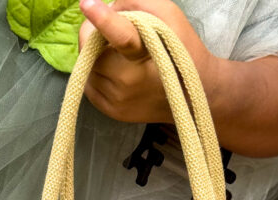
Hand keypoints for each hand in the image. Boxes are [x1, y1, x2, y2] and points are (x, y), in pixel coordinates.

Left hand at [78, 0, 214, 122]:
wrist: (191, 95)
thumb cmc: (180, 47)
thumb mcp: (166, 13)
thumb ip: (134, 3)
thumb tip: (105, 9)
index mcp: (146, 53)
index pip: (122, 35)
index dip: (102, 19)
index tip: (86, 3)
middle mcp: (129, 80)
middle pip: (90, 48)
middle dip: (94, 33)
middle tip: (113, 33)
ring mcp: (118, 100)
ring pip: (86, 66)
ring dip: (95, 54)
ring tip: (118, 54)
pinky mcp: (112, 111)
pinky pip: (89, 84)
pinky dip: (96, 72)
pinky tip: (115, 69)